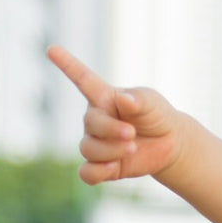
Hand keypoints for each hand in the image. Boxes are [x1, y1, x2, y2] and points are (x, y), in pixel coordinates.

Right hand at [47, 45, 186, 184]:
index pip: (82, 79)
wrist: (170, 142)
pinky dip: (96, 172)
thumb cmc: (156, 115)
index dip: (67, 65)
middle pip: (90, 125)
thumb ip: (139, 100)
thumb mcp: (152, 102)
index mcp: (104, 98)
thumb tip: (124, 100)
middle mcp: (96, 120)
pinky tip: (112, 168)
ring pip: (88, 149)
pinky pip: (87, 173)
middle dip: (111, 130)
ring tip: (132, 147)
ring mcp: (97, 144)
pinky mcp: (103, 167)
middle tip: (132, 133)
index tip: (51, 49)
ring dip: (110, 151)